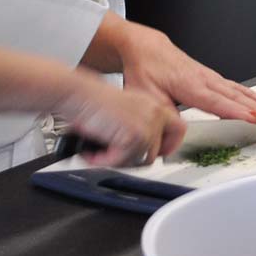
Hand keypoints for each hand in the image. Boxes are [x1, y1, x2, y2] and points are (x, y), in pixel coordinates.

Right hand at [60, 72, 186, 166]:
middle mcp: (155, 114)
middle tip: (121, 158)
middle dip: (140, 160)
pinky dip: (103, 160)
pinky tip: (93, 152)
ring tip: (99, 151)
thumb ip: (138, 125)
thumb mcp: (124, 109)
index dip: (168, 145)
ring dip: (117, 160)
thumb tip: (142, 150)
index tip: (159, 154)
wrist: (77, 93)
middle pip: (159, 151)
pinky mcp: (134, 137)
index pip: (178, 129)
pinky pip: (121, 162)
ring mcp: (146, 126)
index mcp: (154, 105)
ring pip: (138, 161)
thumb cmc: (92, 100)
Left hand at [119, 23, 255, 129]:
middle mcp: (204, 80)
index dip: (237, 112)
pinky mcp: (210, 76)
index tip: (255, 119)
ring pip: (238, 91)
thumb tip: (173, 137)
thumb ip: (162, 117)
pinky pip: (234, 86)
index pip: (218, 102)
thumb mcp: (145, 96)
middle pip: (235, 98)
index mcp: (190, 86)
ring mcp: (209, 77)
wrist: (146, 48)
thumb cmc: (145, 70)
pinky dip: (251, 93)